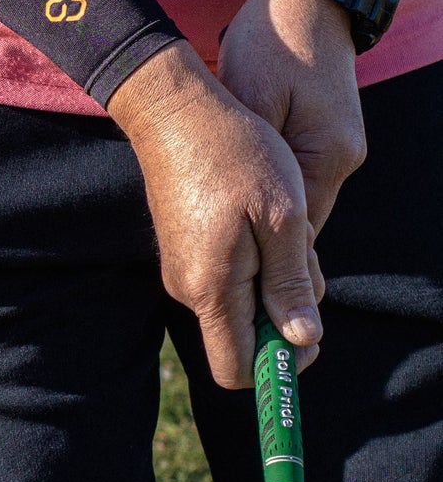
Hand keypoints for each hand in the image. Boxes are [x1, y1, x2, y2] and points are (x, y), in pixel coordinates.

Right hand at [108, 41, 322, 387]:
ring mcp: (183, 270)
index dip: (278, 366)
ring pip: (242, 301)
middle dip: (285, 308)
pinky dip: (257, 258)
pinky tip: (262, 215)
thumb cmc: (235, 156)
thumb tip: (301, 340)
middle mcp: (189, 289)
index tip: (306, 332)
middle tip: (303, 251)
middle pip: (245, 335)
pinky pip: (228, 276)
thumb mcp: (282, 217)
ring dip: (274, 275)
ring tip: (283, 222)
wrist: (175, 112)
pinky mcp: (185, 251)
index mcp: (211, 288)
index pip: (238, 369)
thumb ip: (291, 283)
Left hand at [216, 0, 365, 233]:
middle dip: (259, 234)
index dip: (262, 250)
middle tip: (210, 245)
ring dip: (262, 207)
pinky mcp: (326, 135)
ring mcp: (338, 147)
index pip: (298, 231)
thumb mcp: (249, 100)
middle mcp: (342, 159)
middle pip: (299, 221)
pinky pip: (295, 176)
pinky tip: (235, 183)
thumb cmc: (271, 42)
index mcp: (327, 156)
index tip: (222, 262)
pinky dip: (268, 184)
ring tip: (217, 216)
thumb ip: (250, 158)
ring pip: (295, 200)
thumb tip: (237, 209)